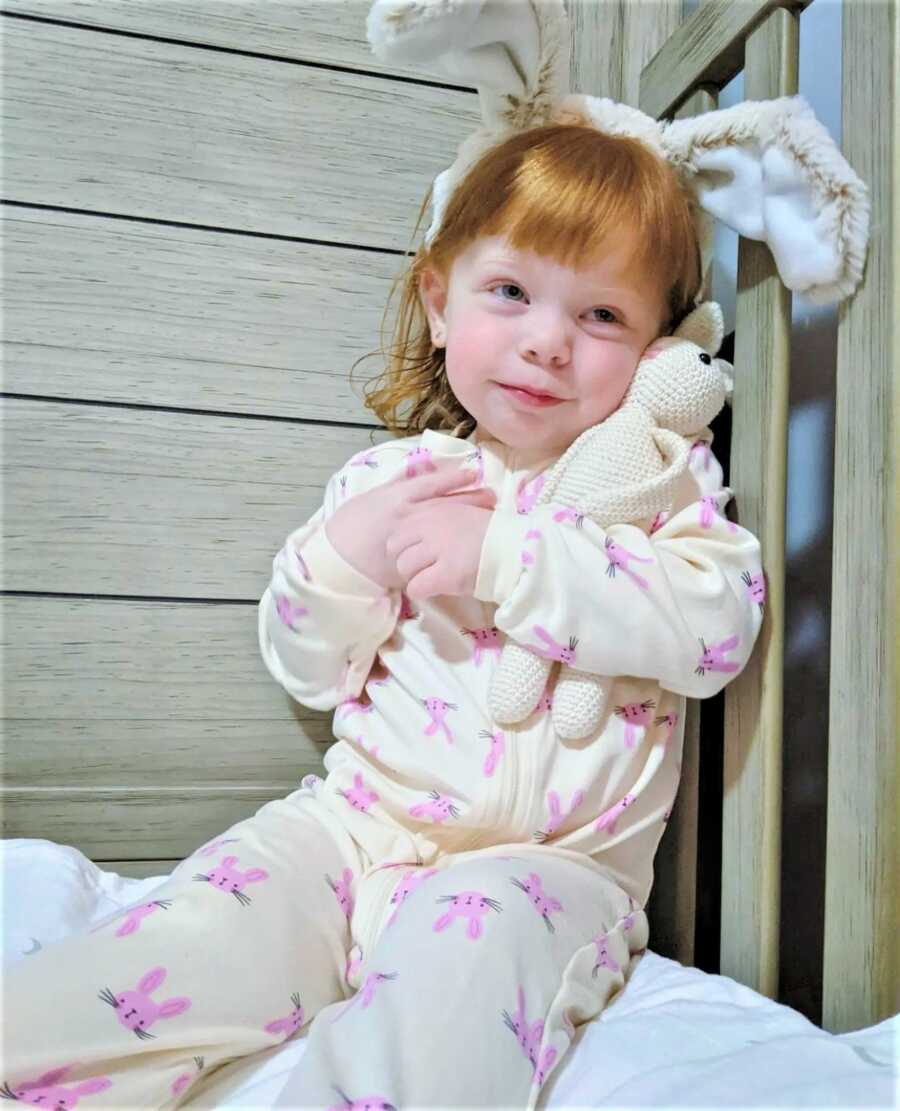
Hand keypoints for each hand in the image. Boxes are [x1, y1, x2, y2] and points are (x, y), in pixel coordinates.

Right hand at [324, 459, 494, 590]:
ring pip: (443, 528)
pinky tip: (466, 548)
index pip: (431, 483)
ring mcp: (410, 541)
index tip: (473, 473)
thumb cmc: (353, 522)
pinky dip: (450, 551)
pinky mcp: (409, 562)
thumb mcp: (374, 497)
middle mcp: (406, 516)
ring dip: (466, 522)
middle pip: (444, 505)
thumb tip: (423, 470)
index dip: (454, 478)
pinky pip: (433, 555)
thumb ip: (398, 485)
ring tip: (488, 518)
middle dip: (470, 501)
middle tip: (493, 497)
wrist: (337, 555)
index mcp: (397, 497)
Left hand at [385, 498, 495, 599]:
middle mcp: (432, 526)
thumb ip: (439, 517)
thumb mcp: (463, 512)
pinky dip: (422, 591)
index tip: (419, 551)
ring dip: (414, 575)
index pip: (400, 528)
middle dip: (406, 559)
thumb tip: (420, 530)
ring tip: (432, 578)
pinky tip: (436, 589)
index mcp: (435, 509)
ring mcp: (438, 550)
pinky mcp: (445, 574)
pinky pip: (416, 587)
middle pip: (395, 547)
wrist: (516, 548)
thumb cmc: (493, 533)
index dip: (406, 543)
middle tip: (423, 567)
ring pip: (404, 567)